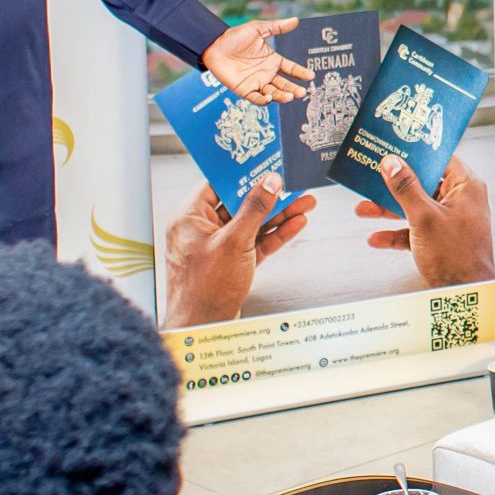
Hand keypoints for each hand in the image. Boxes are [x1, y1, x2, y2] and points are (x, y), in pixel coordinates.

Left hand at [159, 176, 313, 328]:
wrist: (203, 329)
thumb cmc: (205, 289)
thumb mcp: (235, 242)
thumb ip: (254, 209)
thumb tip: (269, 182)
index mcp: (189, 219)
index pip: (217, 185)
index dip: (243, 174)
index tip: (265, 164)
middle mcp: (201, 231)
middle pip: (239, 204)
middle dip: (269, 196)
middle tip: (293, 185)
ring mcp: (218, 248)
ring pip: (252, 224)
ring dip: (279, 215)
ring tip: (305, 204)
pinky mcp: (232, 263)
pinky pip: (255, 243)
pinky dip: (275, 235)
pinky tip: (295, 224)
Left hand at [201, 19, 311, 104]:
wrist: (213, 45)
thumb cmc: (235, 36)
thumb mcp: (258, 28)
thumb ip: (277, 27)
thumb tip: (296, 20)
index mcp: (272, 60)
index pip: (291, 69)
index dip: (301, 73)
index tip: (311, 76)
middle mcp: (266, 73)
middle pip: (284, 85)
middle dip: (294, 89)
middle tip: (303, 92)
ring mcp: (256, 82)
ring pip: (273, 93)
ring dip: (282, 96)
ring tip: (289, 96)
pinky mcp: (244, 89)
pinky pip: (255, 98)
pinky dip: (263, 100)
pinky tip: (268, 98)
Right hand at [353, 155, 494, 286]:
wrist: (465, 294)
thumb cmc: (457, 257)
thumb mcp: (424, 217)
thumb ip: (406, 188)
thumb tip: (392, 164)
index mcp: (465, 187)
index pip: (440, 159)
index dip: (416, 154)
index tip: (395, 149)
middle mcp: (459, 201)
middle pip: (422, 184)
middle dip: (394, 186)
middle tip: (373, 178)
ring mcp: (449, 220)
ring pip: (415, 207)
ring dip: (389, 210)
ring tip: (365, 208)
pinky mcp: (439, 239)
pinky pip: (414, 230)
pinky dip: (396, 233)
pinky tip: (377, 238)